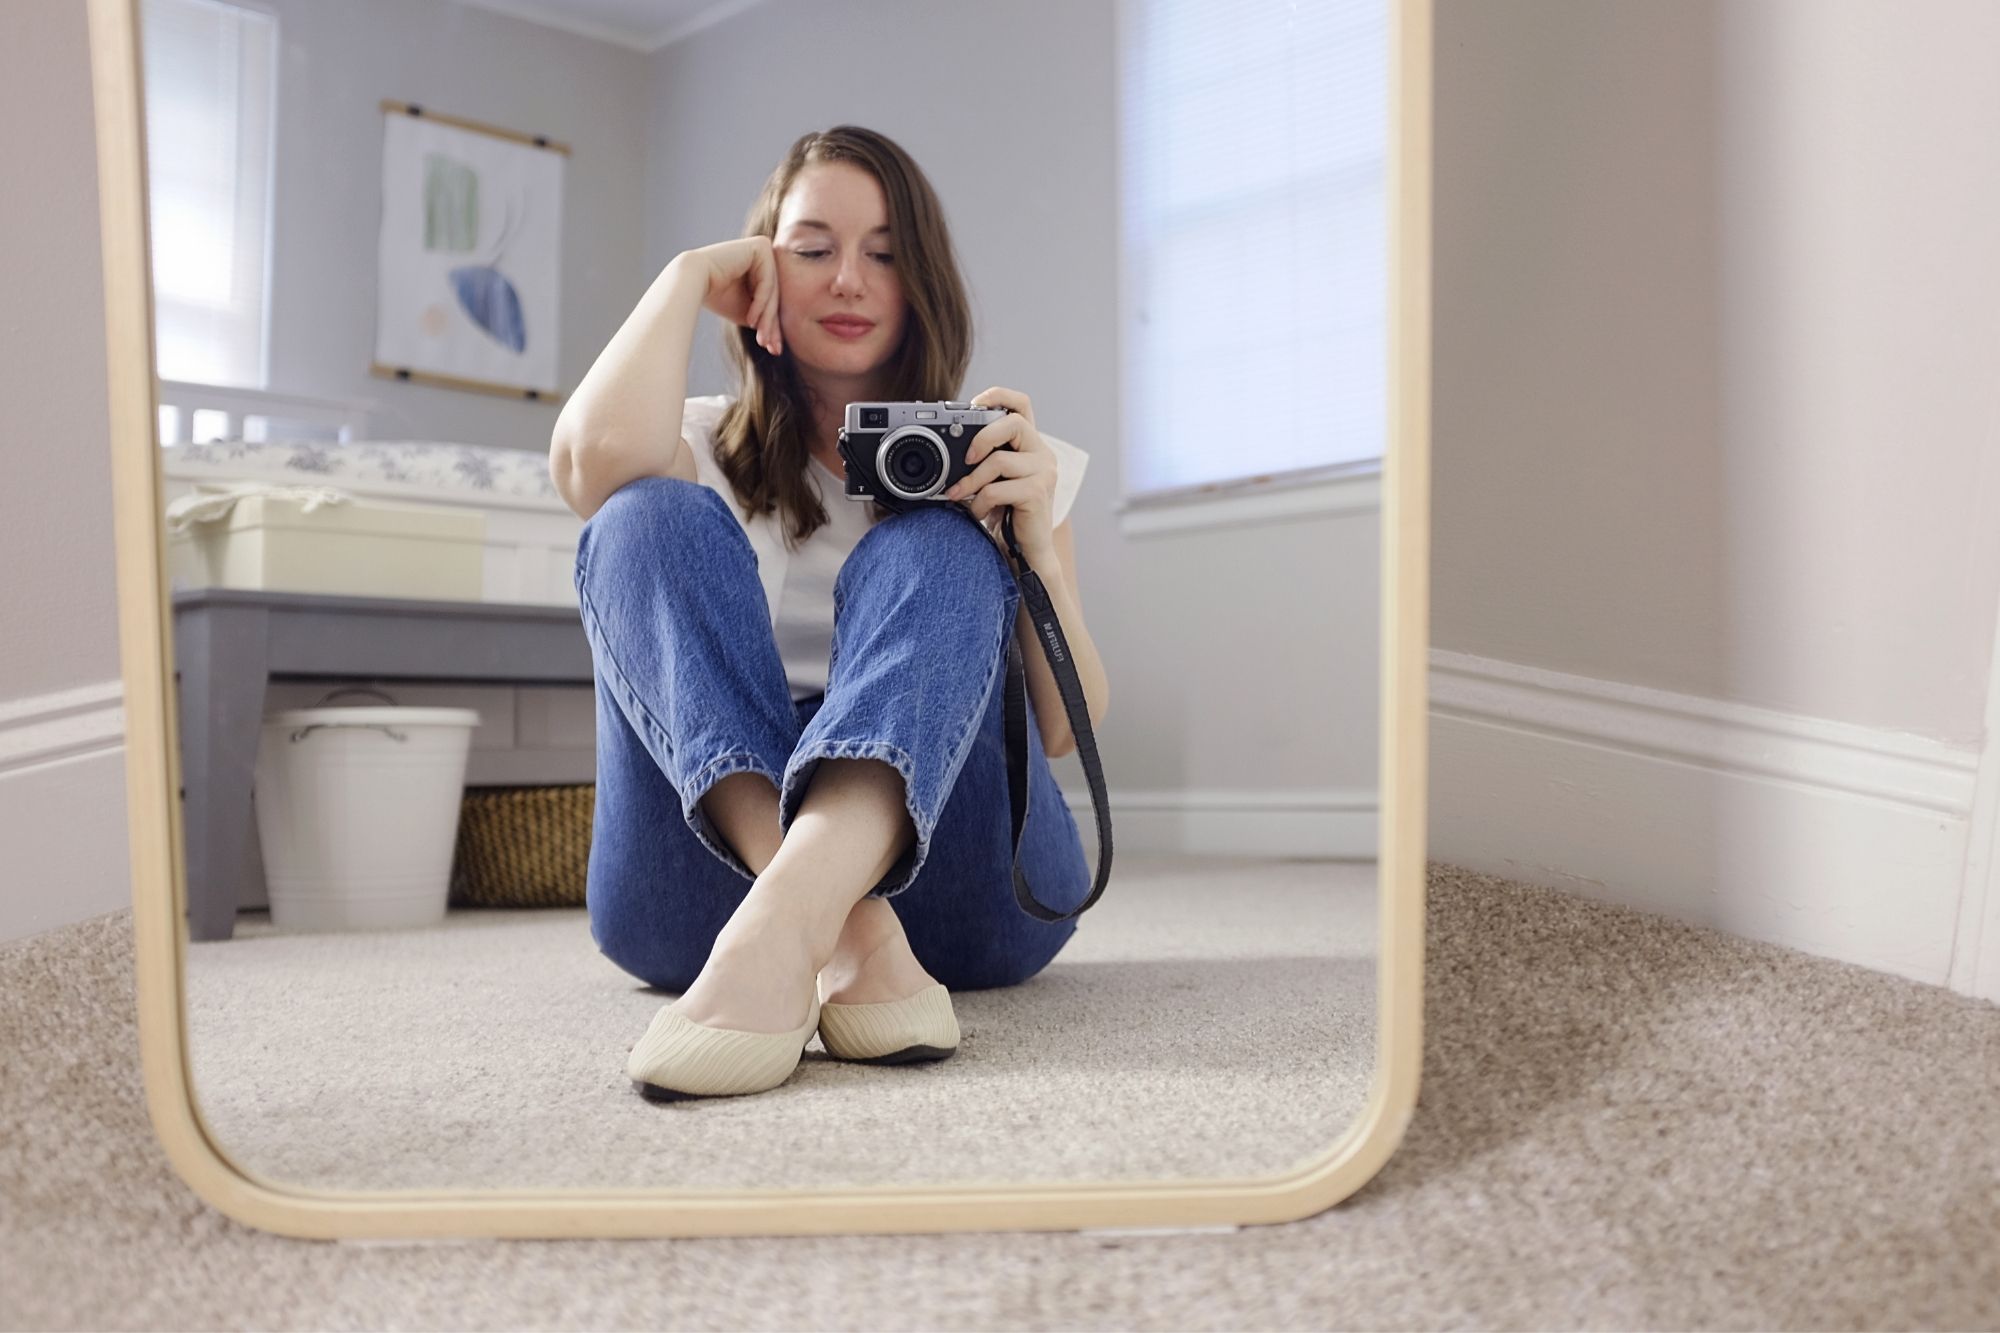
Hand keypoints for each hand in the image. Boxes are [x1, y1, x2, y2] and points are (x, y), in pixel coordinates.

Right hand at [682, 237, 783, 355]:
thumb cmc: (716, 296)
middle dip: (772, 325)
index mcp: (762, 264)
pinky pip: (767, 282)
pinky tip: (751, 320)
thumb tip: (782, 336)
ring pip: (773, 291)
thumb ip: (766, 315)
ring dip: (767, 319)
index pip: (772, 298)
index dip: (773, 326)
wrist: (692, 280)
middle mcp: (765, 252)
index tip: (773, 349)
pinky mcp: (760, 246)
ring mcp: (764, 247)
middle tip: (771, 348)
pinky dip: (760, 303)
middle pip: (775, 295)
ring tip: (762, 339)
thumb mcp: (748, 310)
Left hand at [944, 388, 1058, 559]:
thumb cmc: (1008, 517)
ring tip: (961, 496)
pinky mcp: (1038, 493)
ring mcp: (1044, 473)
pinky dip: (981, 502)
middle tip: (965, 458)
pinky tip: (979, 513)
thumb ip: (982, 461)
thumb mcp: (994, 481)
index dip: (999, 395)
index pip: (1022, 405)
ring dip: (972, 480)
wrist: (1027, 553)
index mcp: (1030, 446)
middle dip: (982, 437)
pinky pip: (998, 489)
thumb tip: (947, 451)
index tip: (973, 404)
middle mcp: (1042, 454)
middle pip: (1014, 423)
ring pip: (1000, 460)